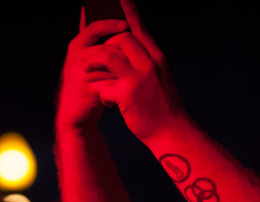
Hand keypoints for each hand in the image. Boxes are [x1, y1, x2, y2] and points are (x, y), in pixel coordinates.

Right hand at [56, 11, 128, 131]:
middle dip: (125, 53)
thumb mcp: (82, 56)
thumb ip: (89, 36)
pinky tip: (128, 87)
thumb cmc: (84, 80)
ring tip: (133, 73)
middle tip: (136, 58)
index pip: (94, 28)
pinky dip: (123, 85)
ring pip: (111, 66)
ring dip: (126, 70)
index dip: (110, 25)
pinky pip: (113, 83)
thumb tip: (88, 8)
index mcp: (76, 46)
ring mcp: (81, 75)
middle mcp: (76, 58)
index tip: (126, 24)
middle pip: (107, 48)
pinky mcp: (89, 92)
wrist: (74, 110)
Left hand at [95, 0, 183, 141]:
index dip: (128, 12)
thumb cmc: (162, 106)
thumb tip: (130, 48)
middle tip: (98, 54)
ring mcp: (138, 78)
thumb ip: (146, 61)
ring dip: (95, 63)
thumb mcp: (159, 78)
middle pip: (121, 37)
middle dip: (106, 43)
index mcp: (157, 58)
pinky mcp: (127, 94)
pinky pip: (105, 86)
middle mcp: (149, 63)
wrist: (170, 131)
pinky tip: (108, 104)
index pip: (139, 28)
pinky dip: (103, 95)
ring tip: (89, 71)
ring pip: (109, 56)